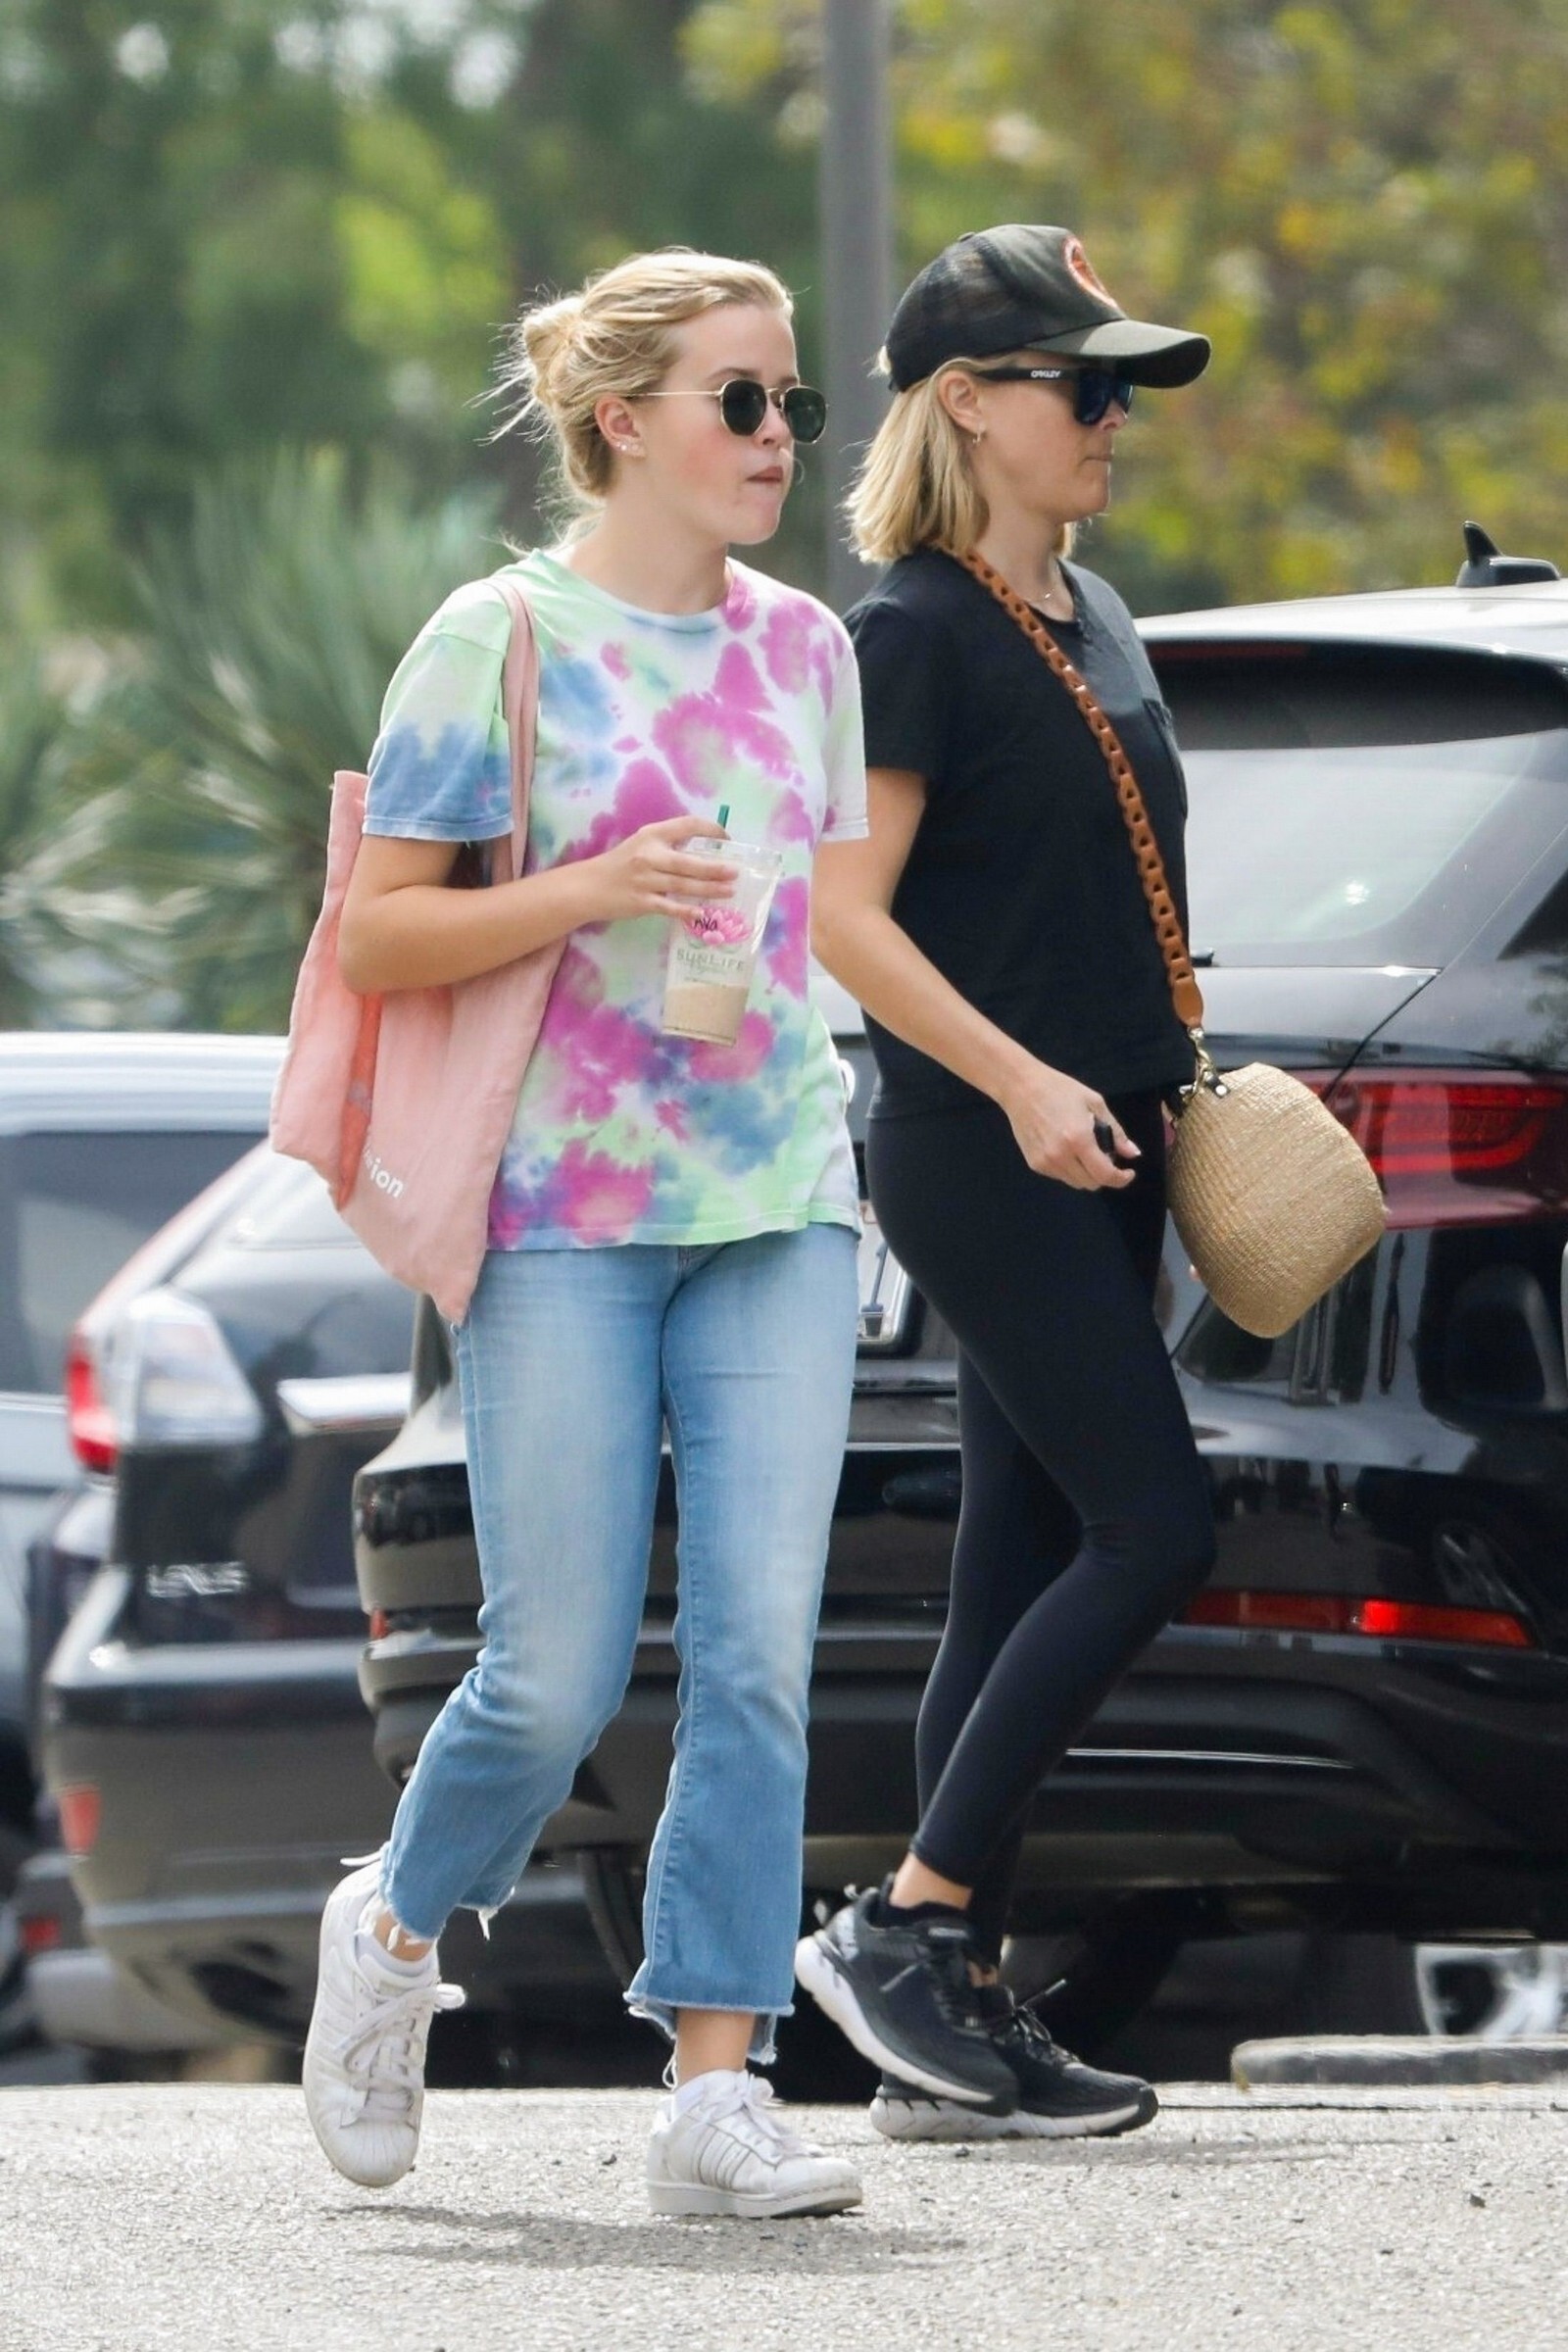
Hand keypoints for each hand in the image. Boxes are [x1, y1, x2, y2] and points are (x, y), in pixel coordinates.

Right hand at [584, 817, 737, 923]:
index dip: (710, 830)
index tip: (726, 839)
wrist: (588, 887)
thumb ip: (667, 844)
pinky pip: (669, 907)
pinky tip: (702, 914)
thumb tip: (703, 851)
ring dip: (709, 889)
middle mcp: (649, 855)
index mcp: (651, 835)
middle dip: (715, 867)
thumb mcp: (641, 845)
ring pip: (683, 885)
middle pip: (689, 862)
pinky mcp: (642, 902)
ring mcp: (645, 880)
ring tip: (729, 891)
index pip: (687, 825)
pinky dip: (686, 911)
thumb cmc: (619, 864)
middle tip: (736, 872)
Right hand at [997, 1059, 1138, 1189]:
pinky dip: (1069, 1169)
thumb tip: (1133, 1154)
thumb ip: (1116, 1131)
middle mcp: (1061, 1156)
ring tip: (1084, 1151)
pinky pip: (1060, 1176)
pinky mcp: (1034, 1164)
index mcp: (1079, 1140)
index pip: (1104, 1175)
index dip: (1121, 1179)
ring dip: (1086, 1173)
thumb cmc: (1060, 1089)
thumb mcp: (1094, 1103)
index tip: (1128, 1173)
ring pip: (1075, 1183)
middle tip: (1105, 1157)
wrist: (1021, 1087)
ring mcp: (1045, 1162)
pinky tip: (1066, 1149)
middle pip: (1091, 1184)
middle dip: (1103, 1175)